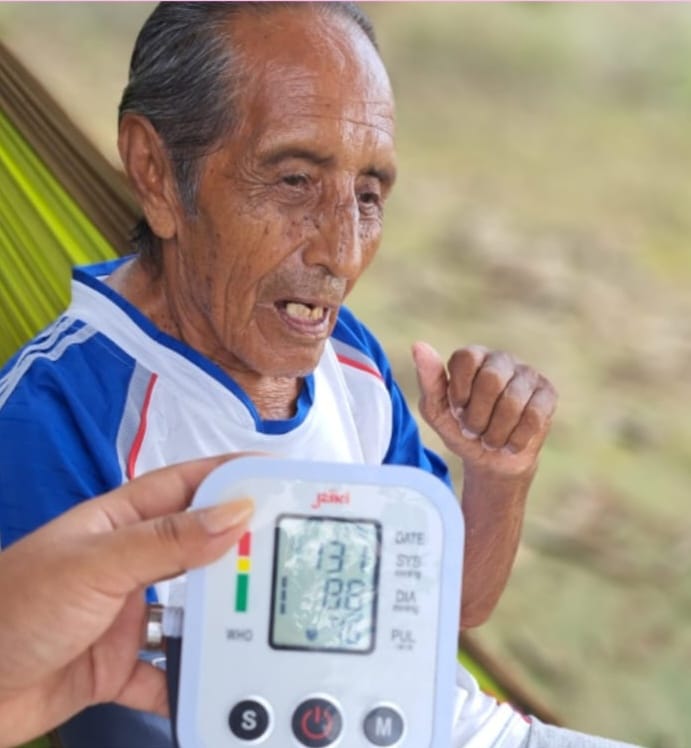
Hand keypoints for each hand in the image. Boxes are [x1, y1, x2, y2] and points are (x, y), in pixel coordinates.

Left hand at [0, 455, 253, 747]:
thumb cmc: (14, 607)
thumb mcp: (95, 564)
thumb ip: (167, 541)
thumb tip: (236, 510)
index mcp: (121, 521)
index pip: (188, 486)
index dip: (232, 476)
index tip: (279, 477)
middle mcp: (129, 562)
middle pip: (198, 548)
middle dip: (238, 550)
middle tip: (287, 553)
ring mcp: (125, 614)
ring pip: (189, 610)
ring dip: (219, 619)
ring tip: (260, 621)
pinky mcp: (118, 664)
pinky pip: (167, 671)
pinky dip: (188, 681)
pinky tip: (215, 688)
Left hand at [412, 341, 556, 476]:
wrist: (490, 460)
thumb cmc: (460, 429)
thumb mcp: (436, 410)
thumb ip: (428, 380)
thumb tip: (418, 346)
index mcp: (472, 356)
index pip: (466, 358)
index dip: (459, 390)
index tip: (456, 410)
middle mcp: (501, 359)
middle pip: (491, 378)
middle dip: (478, 415)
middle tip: (472, 431)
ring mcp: (527, 374)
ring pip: (513, 400)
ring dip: (495, 432)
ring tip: (490, 440)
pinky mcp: (547, 393)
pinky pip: (535, 415)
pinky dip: (517, 438)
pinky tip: (510, 443)